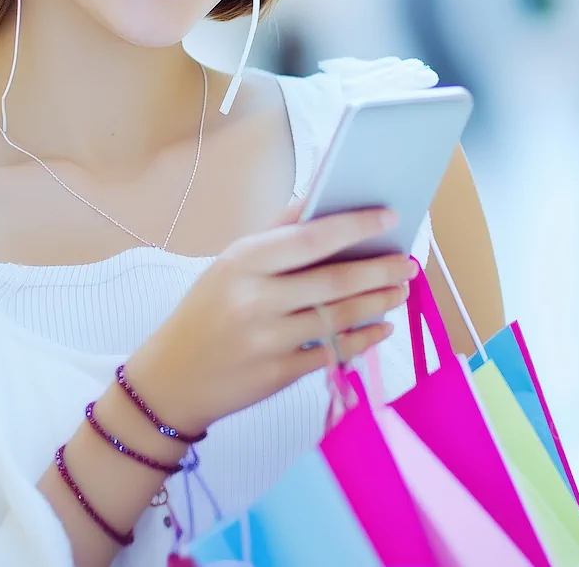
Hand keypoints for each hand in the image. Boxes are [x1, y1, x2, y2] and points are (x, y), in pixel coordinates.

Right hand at [122, 204, 414, 433]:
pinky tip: (381, 327)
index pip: (311, 237)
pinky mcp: (277, 374)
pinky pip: (333, 352)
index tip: (391, 217)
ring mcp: (267, 339)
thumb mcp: (229, 265)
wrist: (170, 380)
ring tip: (400, 290)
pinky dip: (363, 339)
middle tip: (408, 263)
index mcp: (243, 261)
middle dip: (380, 270)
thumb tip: (320, 198)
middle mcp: (255, 299)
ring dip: (378, 303)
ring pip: (339, 317)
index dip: (356, 226)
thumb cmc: (206, 312)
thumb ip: (276, 233)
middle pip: (335, 280)